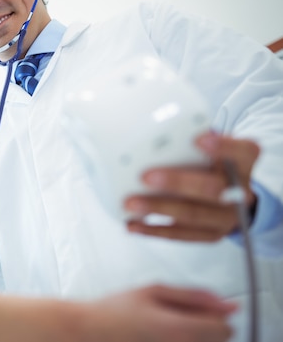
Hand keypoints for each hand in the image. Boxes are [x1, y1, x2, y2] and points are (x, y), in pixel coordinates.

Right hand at [82, 285, 235, 341]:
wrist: (90, 330)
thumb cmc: (115, 310)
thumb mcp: (153, 291)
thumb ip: (192, 295)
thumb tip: (224, 303)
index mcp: (180, 328)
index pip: (225, 327)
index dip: (216, 314)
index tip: (202, 308)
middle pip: (219, 340)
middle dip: (207, 326)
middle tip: (180, 315)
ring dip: (196, 335)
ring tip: (166, 326)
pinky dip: (181, 340)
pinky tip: (160, 334)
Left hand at [125, 131, 259, 241]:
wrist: (234, 197)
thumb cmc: (213, 165)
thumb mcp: (212, 148)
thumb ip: (192, 142)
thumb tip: (156, 139)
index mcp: (243, 162)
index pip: (242, 151)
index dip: (222, 146)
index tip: (198, 139)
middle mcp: (241, 191)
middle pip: (213, 188)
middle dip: (177, 182)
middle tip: (145, 176)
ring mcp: (227, 216)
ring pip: (193, 214)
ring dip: (159, 208)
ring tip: (131, 203)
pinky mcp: (211, 234)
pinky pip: (181, 234)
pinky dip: (154, 230)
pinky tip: (134, 224)